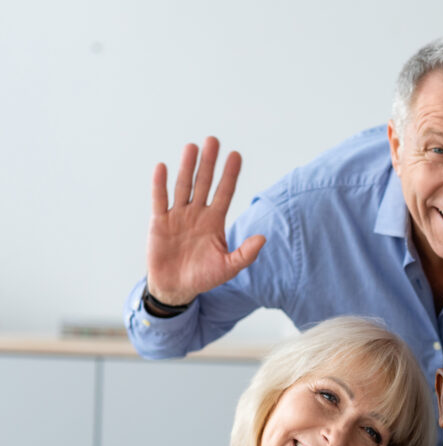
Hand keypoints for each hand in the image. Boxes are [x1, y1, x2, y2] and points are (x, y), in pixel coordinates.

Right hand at [146, 136, 265, 304]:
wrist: (176, 288)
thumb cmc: (204, 277)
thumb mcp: (229, 267)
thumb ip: (245, 253)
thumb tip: (263, 238)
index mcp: (215, 221)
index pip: (225, 192)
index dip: (230, 175)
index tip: (236, 155)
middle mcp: (197, 213)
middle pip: (204, 183)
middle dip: (209, 163)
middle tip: (213, 140)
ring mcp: (178, 215)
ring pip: (183, 186)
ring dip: (187, 167)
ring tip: (192, 147)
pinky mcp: (159, 222)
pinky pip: (160, 200)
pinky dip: (160, 185)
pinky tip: (162, 167)